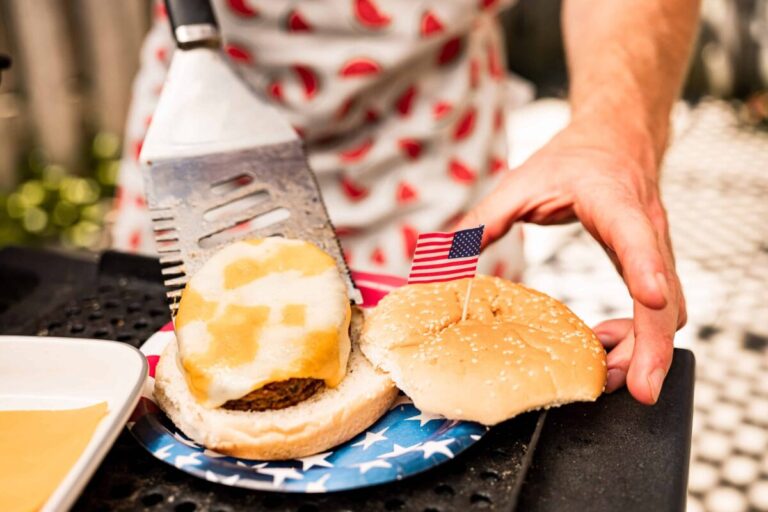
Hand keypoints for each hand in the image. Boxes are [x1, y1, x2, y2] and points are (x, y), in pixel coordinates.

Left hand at [457, 121, 685, 403]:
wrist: (617, 136)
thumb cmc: (571, 157)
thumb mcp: (520, 182)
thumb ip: (481, 222)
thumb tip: (433, 261)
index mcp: (613, 201)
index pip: (636, 236)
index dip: (646, 268)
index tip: (648, 299)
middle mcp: (646, 229)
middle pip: (665, 296)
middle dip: (655, 347)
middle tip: (637, 390)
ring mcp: (656, 251)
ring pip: (669, 311)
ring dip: (646, 349)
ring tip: (605, 376)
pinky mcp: (654, 265)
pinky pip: (659, 310)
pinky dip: (639, 337)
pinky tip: (605, 347)